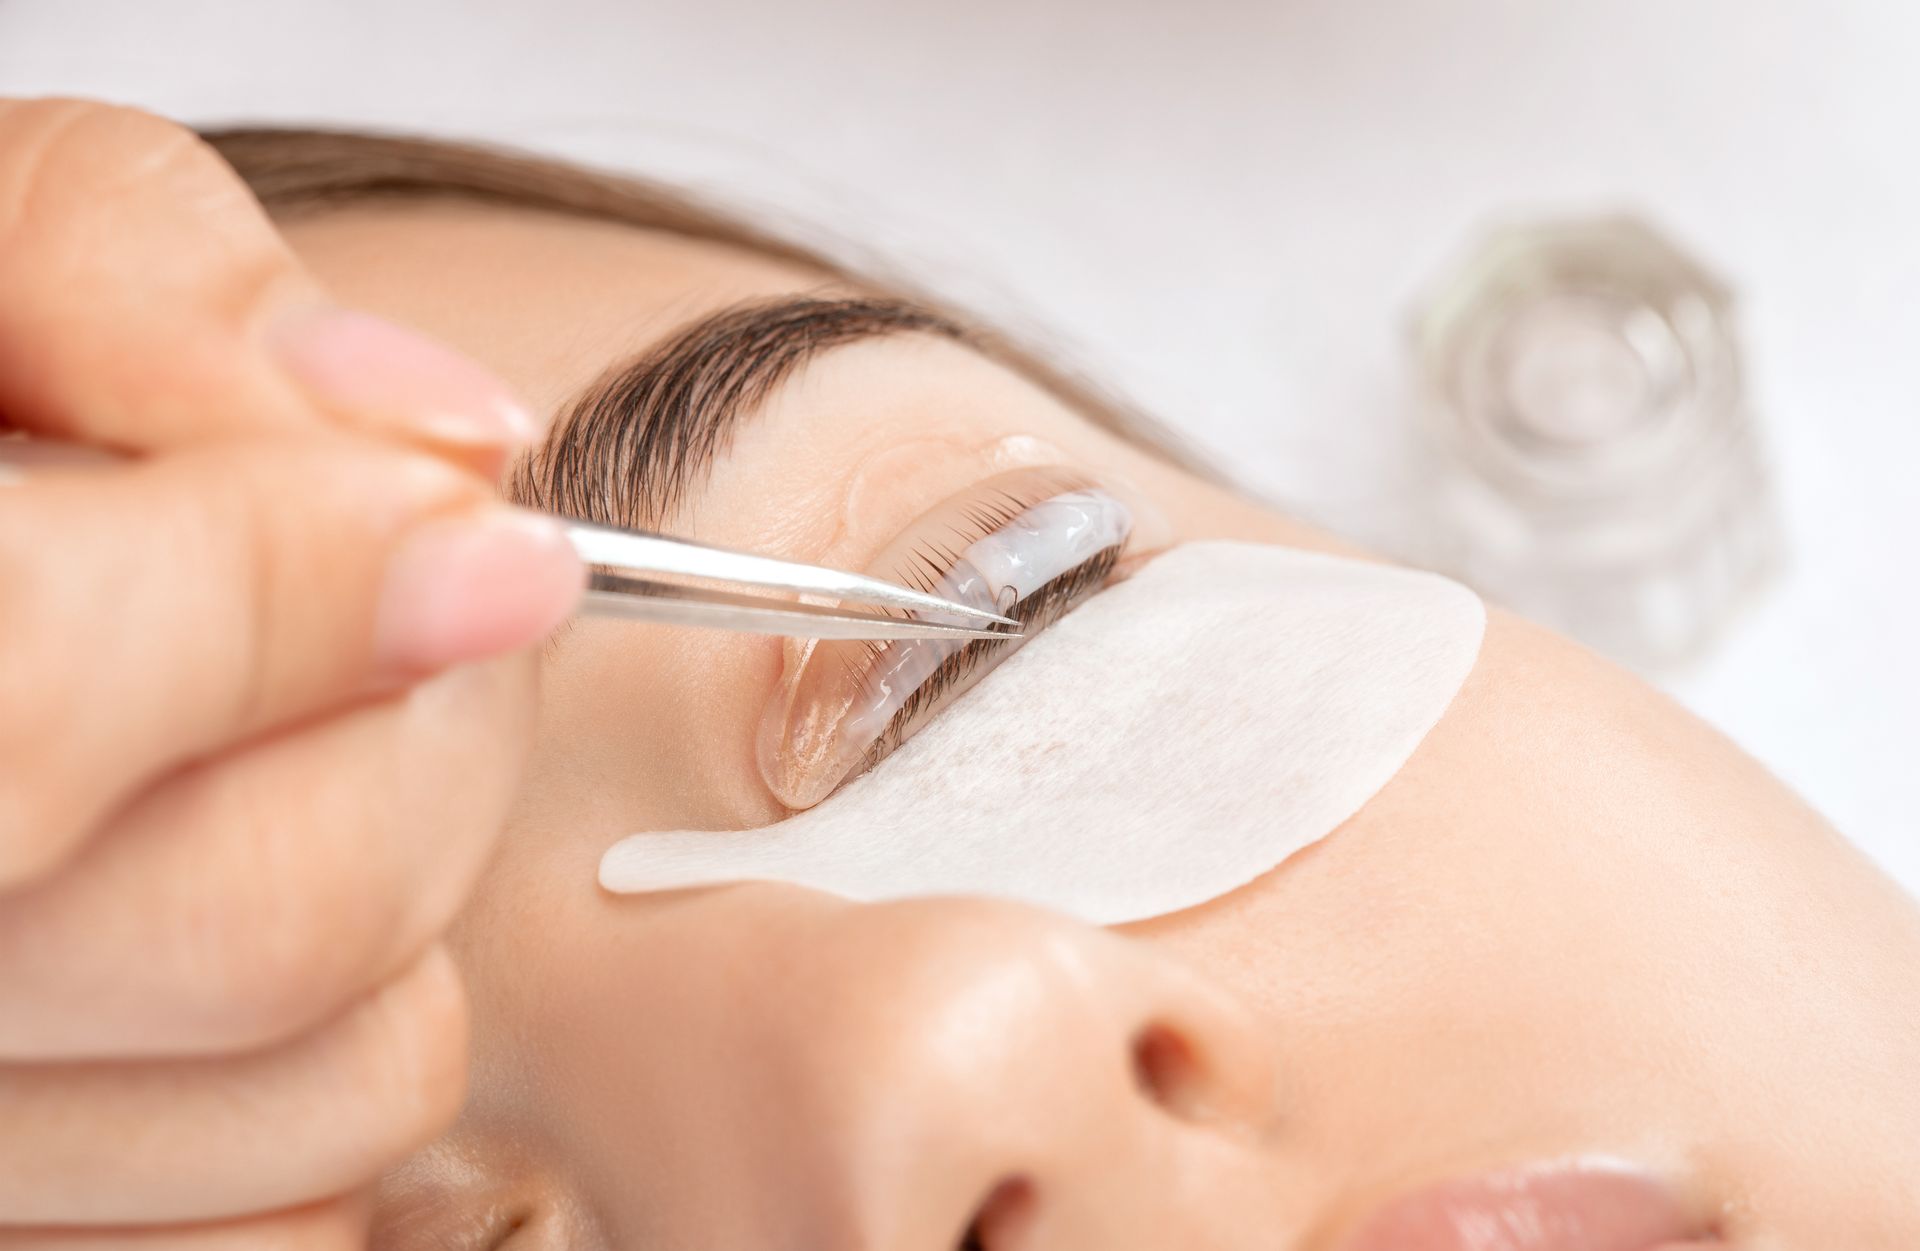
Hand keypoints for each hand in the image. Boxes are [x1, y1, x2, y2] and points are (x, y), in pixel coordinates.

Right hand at [0, 100, 582, 1244]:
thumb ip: (155, 288)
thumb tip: (455, 447)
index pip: (40, 691)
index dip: (307, 599)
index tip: (487, 540)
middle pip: (278, 921)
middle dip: (418, 741)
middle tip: (390, 628)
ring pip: (348, 1094)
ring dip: (395, 916)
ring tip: (267, 777)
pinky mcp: (43, 1233)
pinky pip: (316, 1218)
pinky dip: (333, 1085)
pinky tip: (224, 939)